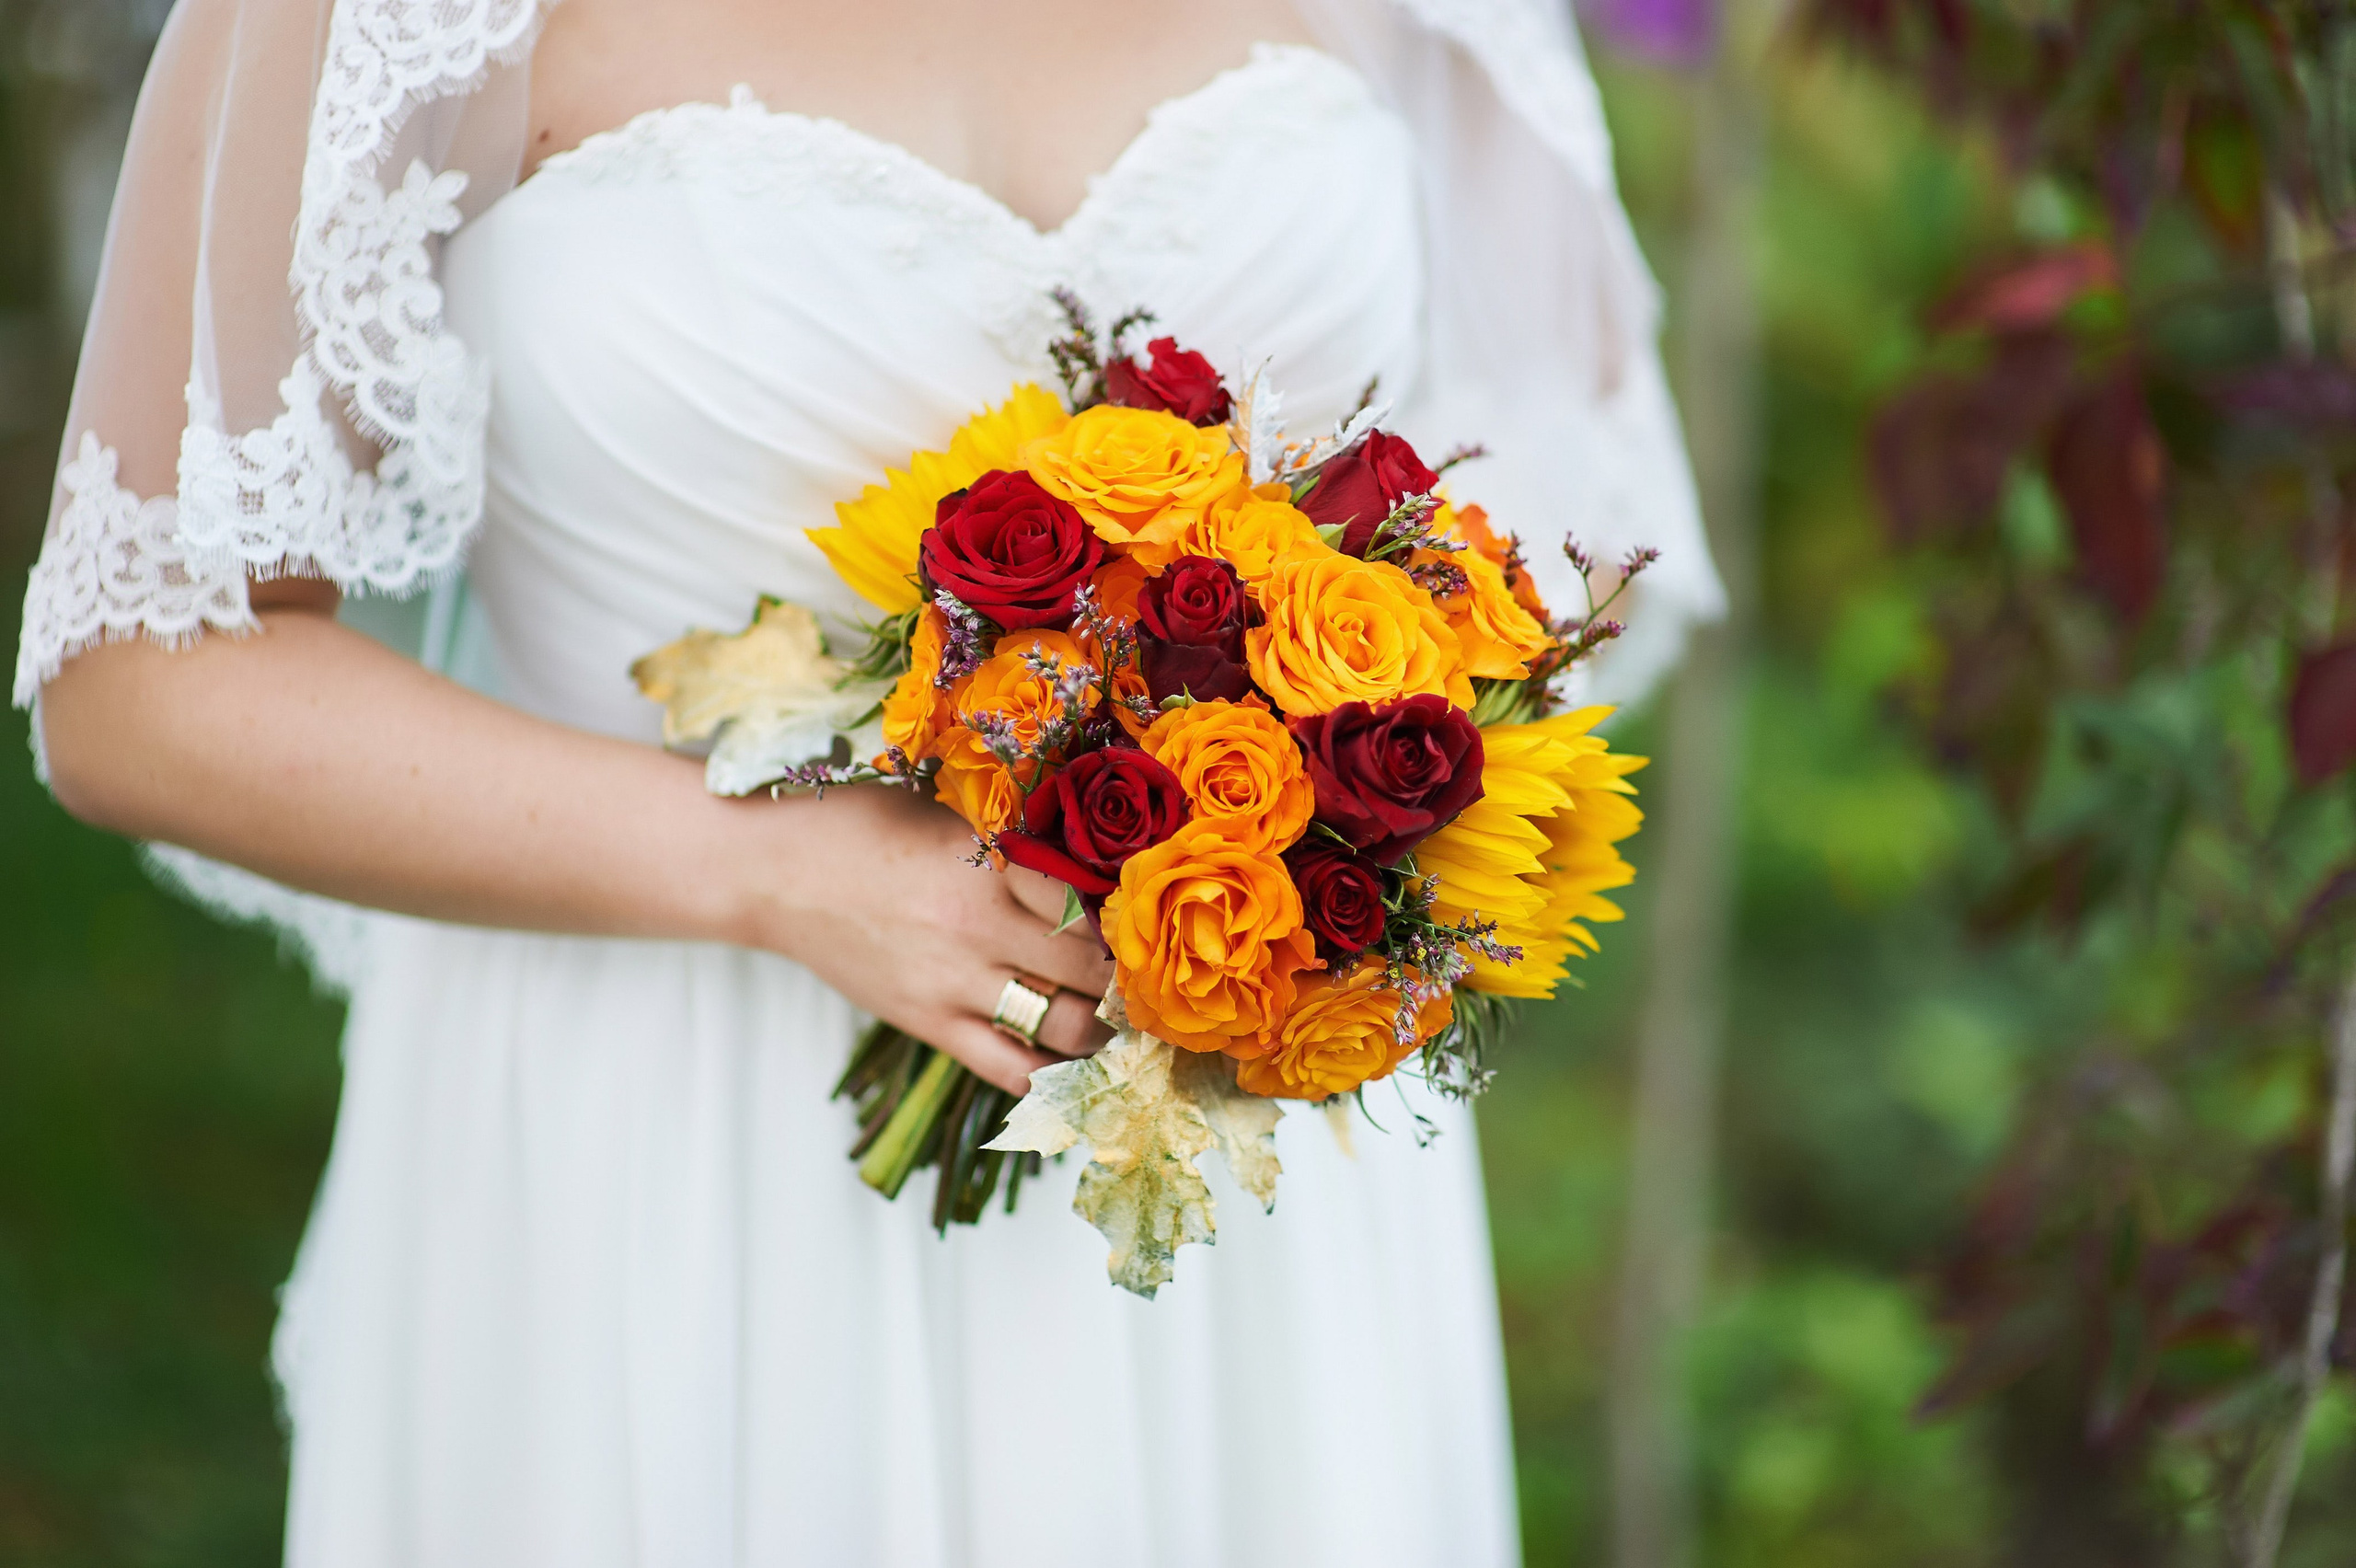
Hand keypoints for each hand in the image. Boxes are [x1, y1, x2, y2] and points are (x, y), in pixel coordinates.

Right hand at [746, 784, 1115, 1093]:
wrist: (774, 871)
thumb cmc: (861, 826)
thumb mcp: (948, 817)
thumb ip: (1013, 843)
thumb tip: (1086, 861)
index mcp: (989, 862)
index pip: (1090, 901)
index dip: (1126, 916)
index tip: (1142, 919)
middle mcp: (980, 927)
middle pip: (1090, 969)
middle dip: (1126, 977)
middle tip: (1145, 976)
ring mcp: (954, 983)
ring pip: (1064, 1026)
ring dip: (1104, 1029)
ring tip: (1117, 1020)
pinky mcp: (930, 1024)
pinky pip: (1011, 1070)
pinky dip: (1052, 1076)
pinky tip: (1073, 1068)